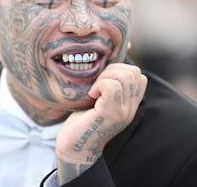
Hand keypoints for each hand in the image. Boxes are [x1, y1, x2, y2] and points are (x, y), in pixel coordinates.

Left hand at [55, 63, 146, 183]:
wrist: (75, 148)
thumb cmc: (81, 123)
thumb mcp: (99, 102)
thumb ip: (106, 88)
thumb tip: (102, 65)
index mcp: (129, 104)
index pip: (139, 76)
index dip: (119, 69)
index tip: (102, 80)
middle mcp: (130, 108)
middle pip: (135, 72)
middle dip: (112, 69)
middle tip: (97, 84)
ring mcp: (122, 111)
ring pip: (125, 76)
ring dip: (105, 77)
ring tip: (94, 90)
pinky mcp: (110, 113)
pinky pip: (112, 86)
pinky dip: (100, 84)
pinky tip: (91, 95)